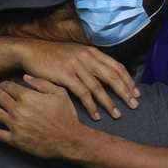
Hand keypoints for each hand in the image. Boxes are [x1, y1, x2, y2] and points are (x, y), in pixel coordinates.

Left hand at [0, 75, 86, 158]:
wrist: (69, 139)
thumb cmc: (66, 115)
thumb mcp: (59, 93)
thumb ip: (41, 83)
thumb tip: (25, 76)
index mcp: (28, 97)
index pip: (10, 87)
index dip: (4, 84)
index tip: (2, 84)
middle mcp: (18, 110)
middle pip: (0, 98)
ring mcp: (15, 125)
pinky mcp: (15, 139)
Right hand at [15, 39, 139, 120]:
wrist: (31, 51)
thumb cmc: (54, 56)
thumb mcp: (76, 54)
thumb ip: (91, 63)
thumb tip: (106, 77)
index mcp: (92, 52)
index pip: (116, 66)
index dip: (128, 80)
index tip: (136, 93)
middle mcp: (87, 57)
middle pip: (112, 77)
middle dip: (125, 92)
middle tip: (134, 105)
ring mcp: (76, 66)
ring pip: (98, 87)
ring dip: (109, 103)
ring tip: (117, 114)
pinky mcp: (65, 76)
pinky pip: (82, 93)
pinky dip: (91, 106)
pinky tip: (96, 115)